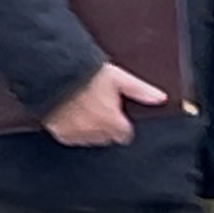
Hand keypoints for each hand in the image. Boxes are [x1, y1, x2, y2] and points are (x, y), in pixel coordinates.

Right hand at [41, 63, 166, 147]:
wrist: (52, 74)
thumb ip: (139, 90)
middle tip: (99, 109)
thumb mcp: (117, 77)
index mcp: (111, 121)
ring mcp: (76, 134)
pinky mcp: (59, 133)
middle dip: (106, 127)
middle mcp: (95, 132)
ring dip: (89, 129)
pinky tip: (70, 115)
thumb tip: (161, 99)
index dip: (122, 124)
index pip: (124, 135)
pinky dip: (72, 130)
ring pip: (89, 139)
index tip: (117, 115)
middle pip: (107, 137)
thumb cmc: (85, 74)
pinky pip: (70, 137)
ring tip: (84, 111)